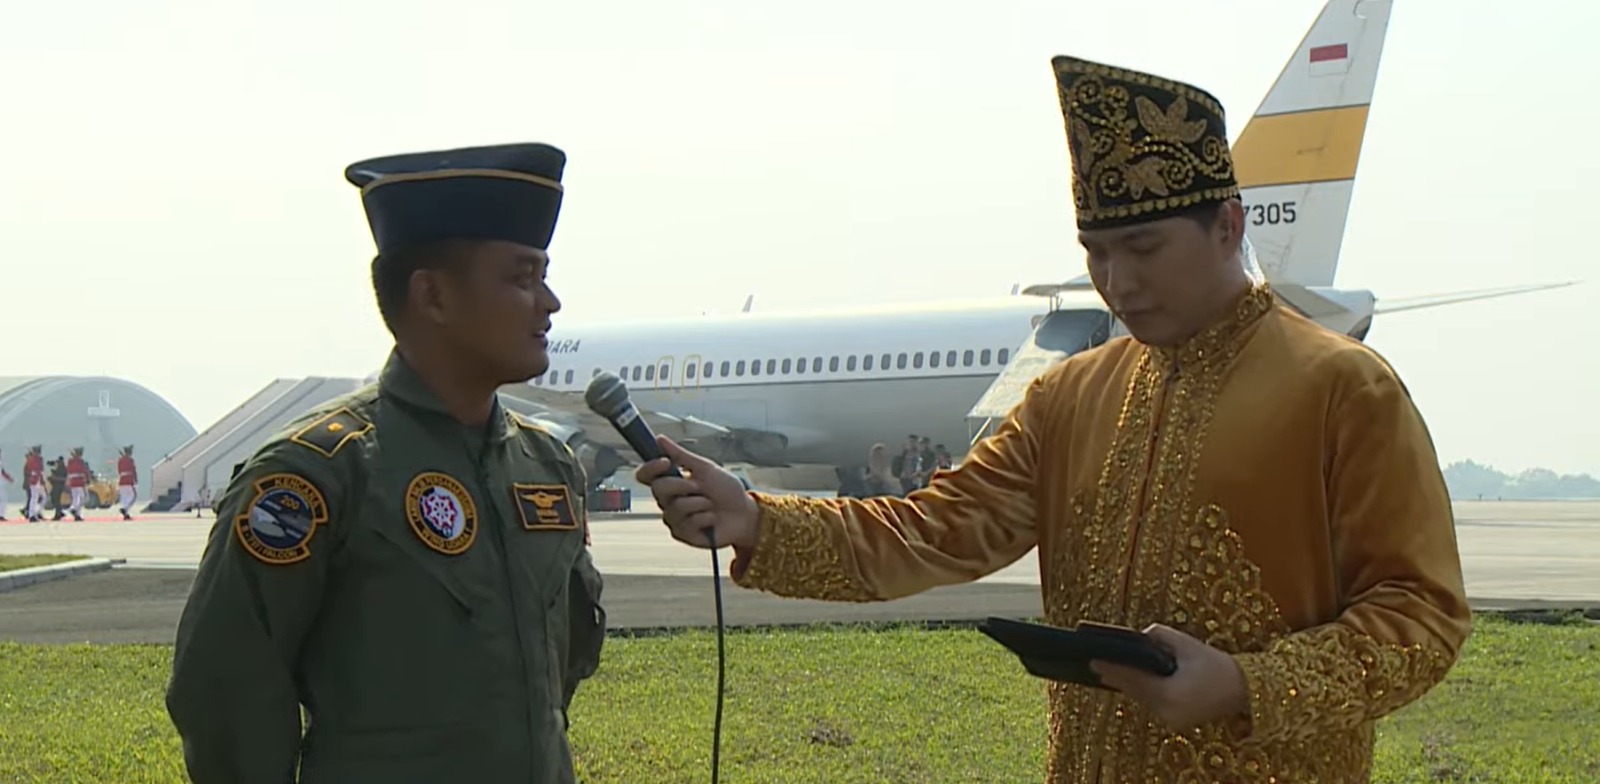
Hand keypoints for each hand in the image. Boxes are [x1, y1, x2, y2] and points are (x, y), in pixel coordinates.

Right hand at [634, 435, 759, 549]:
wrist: (745, 514)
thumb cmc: (726, 490)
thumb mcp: (706, 468)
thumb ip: (681, 456)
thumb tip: (660, 439)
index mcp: (671, 481)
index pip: (646, 475)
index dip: (650, 467)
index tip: (665, 462)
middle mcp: (668, 500)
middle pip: (658, 489)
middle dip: (681, 485)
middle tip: (700, 487)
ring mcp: (674, 518)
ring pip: (675, 507)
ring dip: (699, 503)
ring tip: (711, 505)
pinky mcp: (682, 534)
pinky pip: (687, 523)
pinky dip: (705, 518)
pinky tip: (712, 519)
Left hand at [1089, 624, 1248, 728]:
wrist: (1245, 690)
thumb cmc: (1216, 665)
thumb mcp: (1187, 644)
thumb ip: (1159, 636)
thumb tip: (1139, 635)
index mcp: (1168, 693)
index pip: (1132, 679)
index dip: (1112, 668)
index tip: (1093, 660)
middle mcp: (1167, 711)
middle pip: (1134, 691)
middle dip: (1116, 677)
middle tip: (1094, 665)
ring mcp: (1171, 720)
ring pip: (1142, 699)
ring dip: (1128, 686)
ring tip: (1107, 671)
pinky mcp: (1176, 722)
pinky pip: (1153, 704)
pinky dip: (1143, 692)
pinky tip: (1131, 682)